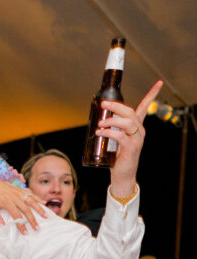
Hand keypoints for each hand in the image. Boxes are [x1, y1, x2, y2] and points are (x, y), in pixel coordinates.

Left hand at [0, 174, 46, 231]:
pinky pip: (30, 194)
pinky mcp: (19, 189)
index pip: (17, 216)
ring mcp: (18, 192)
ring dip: (39, 208)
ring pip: (31, 200)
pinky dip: (37, 198)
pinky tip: (44, 203)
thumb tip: (2, 226)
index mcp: (7, 202)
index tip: (26, 233)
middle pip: (26, 209)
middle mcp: (14, 197)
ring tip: (46, 215)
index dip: (21, 225)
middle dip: (33, 220)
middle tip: (38, 228)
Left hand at [98, 80, 162, 198]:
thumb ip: (112, 128)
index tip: (159, 83)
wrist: (122, 175)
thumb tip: (98, 119)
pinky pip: (120, 135)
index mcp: (137, 126)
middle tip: (103, 104)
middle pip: (131, 112)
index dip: (152, 94)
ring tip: (100, 124)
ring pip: (127, 122)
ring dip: (111, 120)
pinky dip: (109, 132)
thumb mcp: (116, 139)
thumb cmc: (118, 157)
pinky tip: (100, 132)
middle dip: (117, 106)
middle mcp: (140, 130)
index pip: (146, 107)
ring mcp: (137, 139)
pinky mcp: (131, 148)